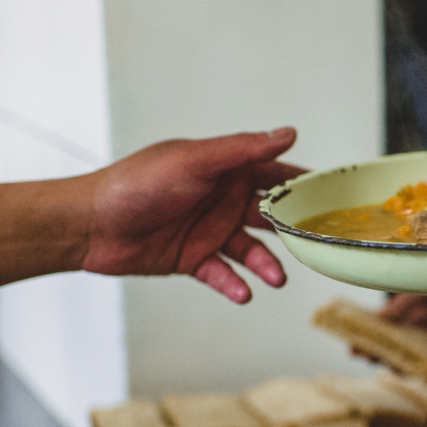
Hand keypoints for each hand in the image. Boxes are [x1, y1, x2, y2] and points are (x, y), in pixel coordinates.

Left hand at [81, 128, 303, 303]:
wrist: (91, 225)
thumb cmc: (136, 184)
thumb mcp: (195, 161)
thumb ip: (243, 150)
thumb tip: (288, 133)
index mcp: (226, 170)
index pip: (275, 173)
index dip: (304, 183)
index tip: (336, 195)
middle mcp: (222, 200)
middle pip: (271, 217)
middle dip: (294, 231)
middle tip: (317, 244)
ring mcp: (209, 231)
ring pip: (251, 251)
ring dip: (266, 264)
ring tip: (276, 278)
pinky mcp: (193, 259)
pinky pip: (223, 274)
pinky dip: (235, 284)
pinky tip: (243, 293)